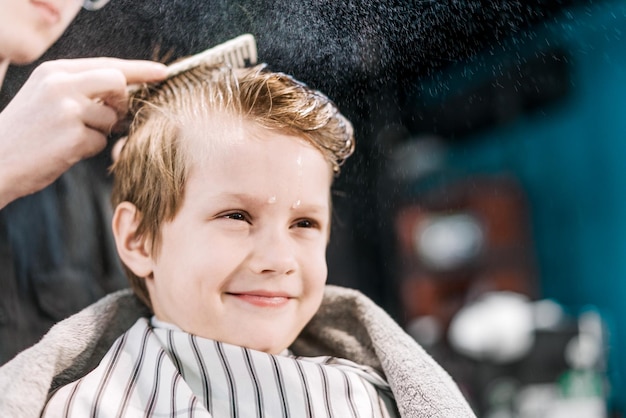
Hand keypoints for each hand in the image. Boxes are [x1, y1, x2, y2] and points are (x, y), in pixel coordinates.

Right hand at [0, 57, 166, 207]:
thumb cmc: (25, 132)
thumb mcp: (46, 97)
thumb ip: (80, 89)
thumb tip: (123, 93)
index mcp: (55, 72)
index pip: (107, 64)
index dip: (139, 69)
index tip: (162, 72)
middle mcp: (61, 85)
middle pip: (118, 83)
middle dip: (122, 102)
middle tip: (113, 117)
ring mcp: (67, 110)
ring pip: (111, 118)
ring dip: (100, 132)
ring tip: (70, 136)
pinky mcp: (72, 137)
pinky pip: (100, 142)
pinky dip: (89, 148)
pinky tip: (64, 150)